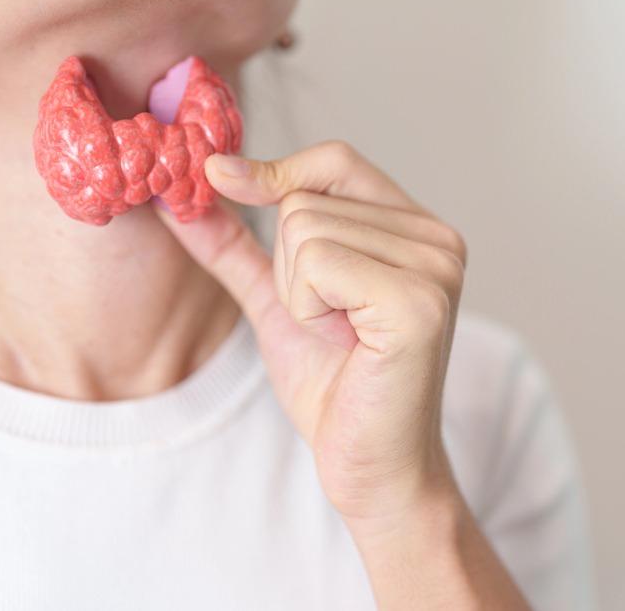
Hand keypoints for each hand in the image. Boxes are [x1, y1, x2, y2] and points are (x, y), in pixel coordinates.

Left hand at [158, 141, 529, 608]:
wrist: (370, 465)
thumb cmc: (336, 387)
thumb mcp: (279, 301)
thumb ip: (239, 246)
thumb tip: (186, 194)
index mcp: (416, 230)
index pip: (337, 160)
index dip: (276, 170)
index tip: (218, 178)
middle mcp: (437, 239)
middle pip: (306, 200)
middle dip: (290, 271)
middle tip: (331, 324)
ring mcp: (435, 268)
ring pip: (305, 230)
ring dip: (300, 296)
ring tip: (343, 337)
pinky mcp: (418, 302)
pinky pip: (318, 264)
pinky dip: (311, 310)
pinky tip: (349, 345)